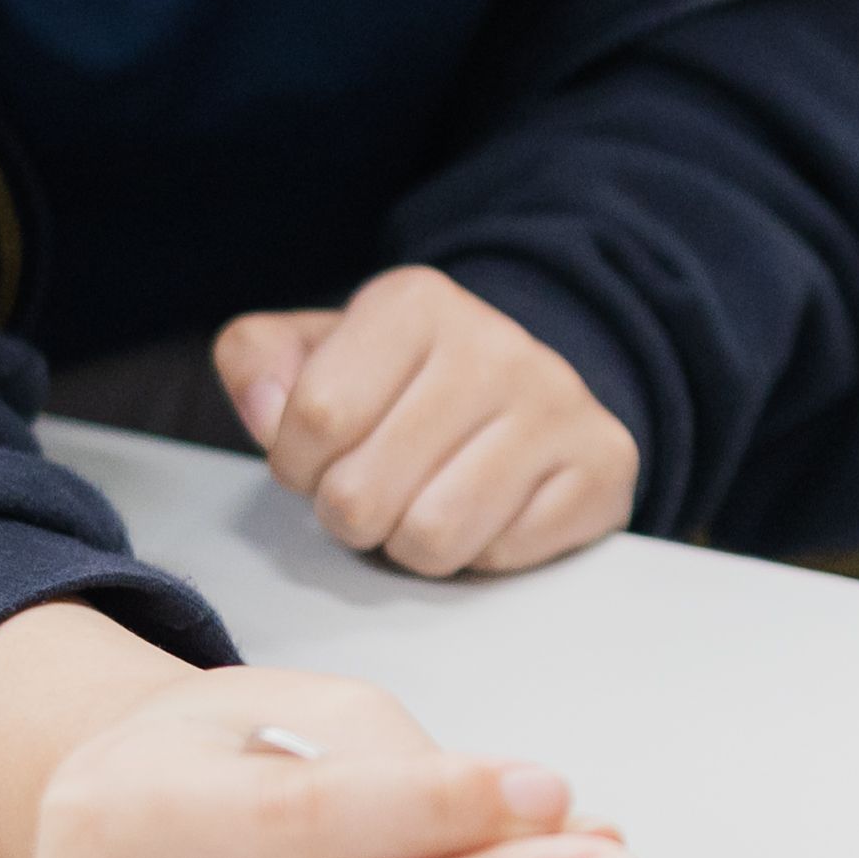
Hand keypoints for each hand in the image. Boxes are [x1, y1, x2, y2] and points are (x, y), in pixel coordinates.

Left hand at [217, 265, 640, 576]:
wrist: (522, 391)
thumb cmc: (398, 385)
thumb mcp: (312, 353)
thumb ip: (257, 364)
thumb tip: (267, 411)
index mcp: (414, 301)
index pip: (316, 418)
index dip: (297, 463)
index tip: (319, 456)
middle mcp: (495, 342)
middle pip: (362, 491)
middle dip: (348, 513)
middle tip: (371, 491)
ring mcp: (557, 403)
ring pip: (432, 537)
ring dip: (408, 544)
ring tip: (420, 505)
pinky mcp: (601, 465)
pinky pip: (501, 556)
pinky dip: (478, 554)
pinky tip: (485, 512)